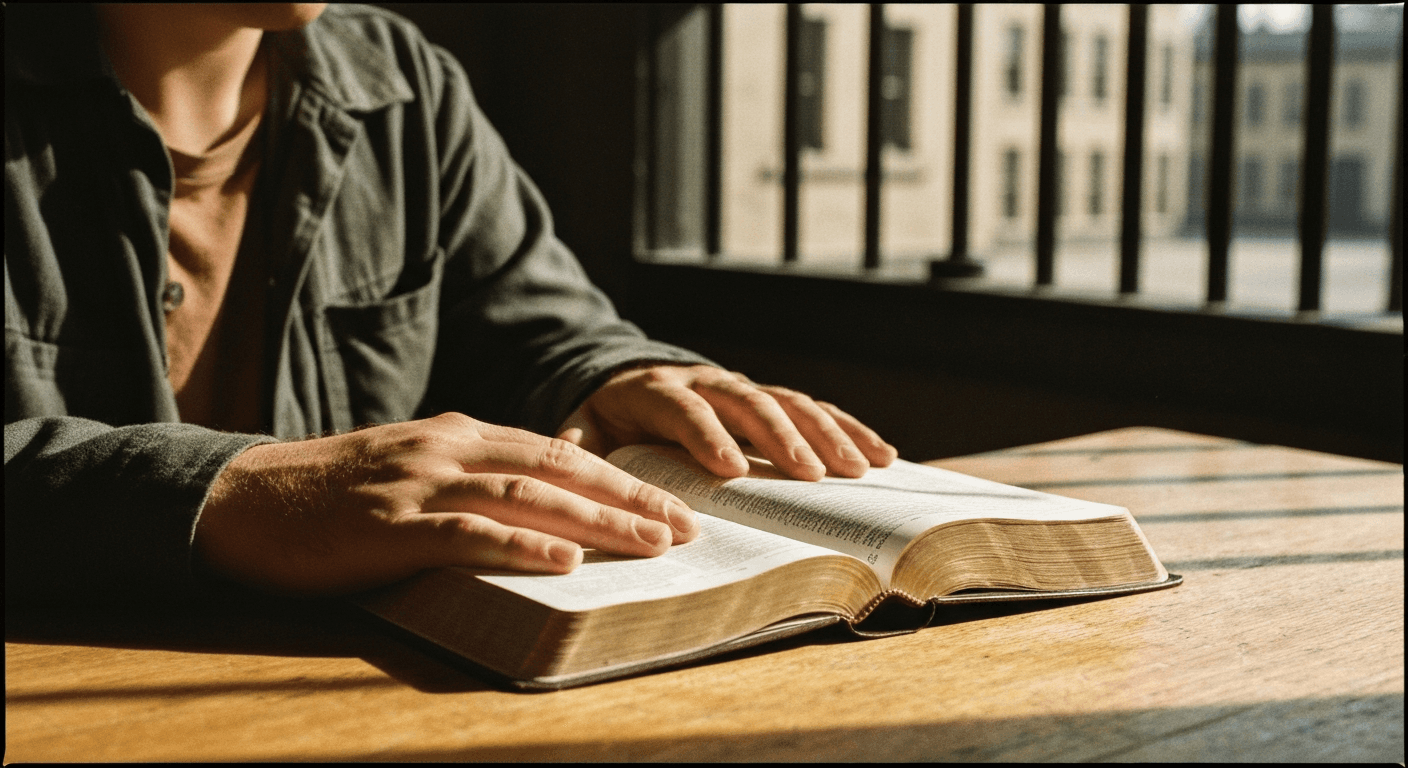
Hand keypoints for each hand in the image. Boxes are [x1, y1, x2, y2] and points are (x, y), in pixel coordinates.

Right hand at [193, 413, 697, 594]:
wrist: (246, 498)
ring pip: (526, 496)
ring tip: (649, 544)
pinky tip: (561, 563)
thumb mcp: (416, 464)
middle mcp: (449, 448)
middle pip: (559, 469)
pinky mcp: (389, 527)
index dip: (620, 480)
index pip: (560, 453)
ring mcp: (419, 484)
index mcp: (460, 434)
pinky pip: (465, 534)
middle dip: (628, 498)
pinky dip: (519, 547)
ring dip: (593, 522)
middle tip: (685, 527)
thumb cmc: (335, 491)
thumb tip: (551, 488)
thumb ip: (478, 471)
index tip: (672, 506)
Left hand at [558, 365, 897, 480]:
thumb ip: (579, 457)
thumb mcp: (581, 434)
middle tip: (811, 475)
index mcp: (655, 390)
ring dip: (827, 434)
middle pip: (749, 402)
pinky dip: (849, 429)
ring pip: (790, 403)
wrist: (623, 380)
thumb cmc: (605, 421)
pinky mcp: (769, 400)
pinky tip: (882, 455)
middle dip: (782, 438)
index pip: (684, 408)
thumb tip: (581, 493)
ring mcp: (742, 388)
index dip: (708, 434)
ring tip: (858, 470)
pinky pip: (814, 409)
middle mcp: (705, 381)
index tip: (731, 469)